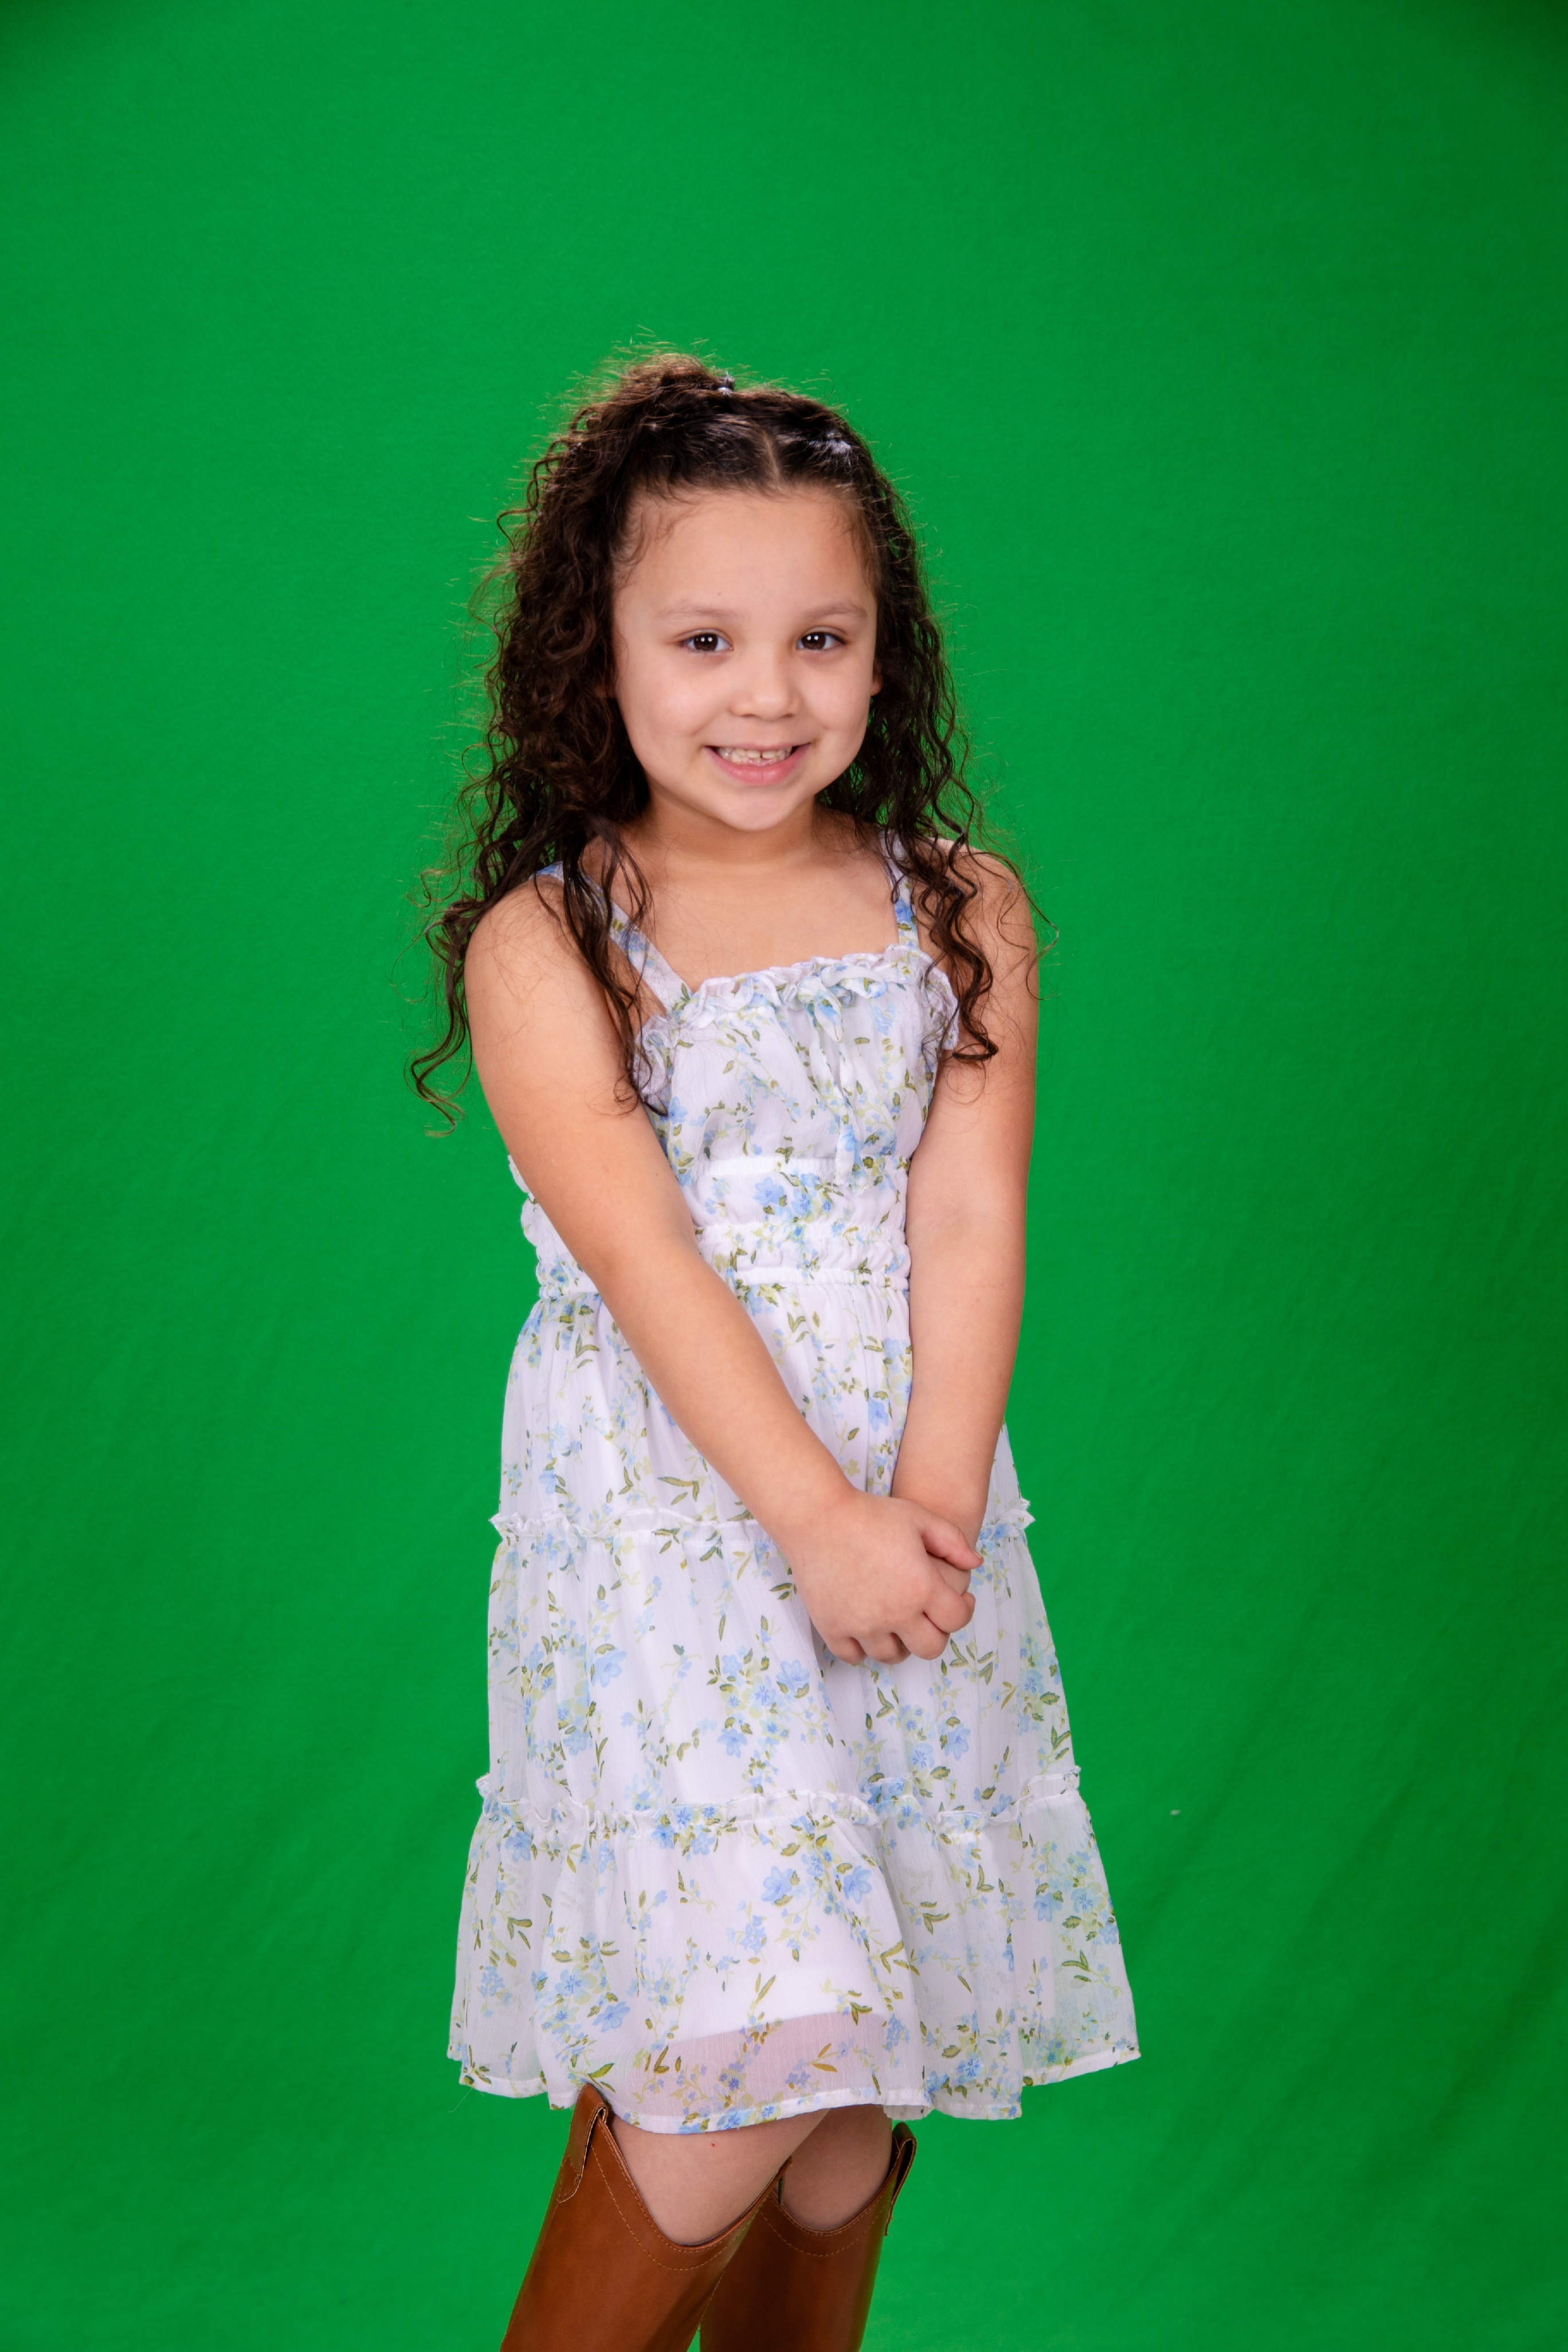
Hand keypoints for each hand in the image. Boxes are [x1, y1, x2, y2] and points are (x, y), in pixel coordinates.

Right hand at [779, 1488, 979, 1665]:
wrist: (817, 1516)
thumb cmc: (870, 1514)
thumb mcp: (919, 1518)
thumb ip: (953, 1542)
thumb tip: (975, 1564)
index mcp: (921, 1587)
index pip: (956, 1620)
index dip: (964, 1610)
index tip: (959, 1600)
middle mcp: (895, 1613)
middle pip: (929, 1648)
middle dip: (936, 1632)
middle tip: (929, 1615)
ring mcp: (862, 1625)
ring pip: (891, 1655)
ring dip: (900, 1642)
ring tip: (898, 1622)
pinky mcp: (832, 1628)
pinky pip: (854, 1656)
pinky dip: (863, 1647)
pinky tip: (868, 1627)